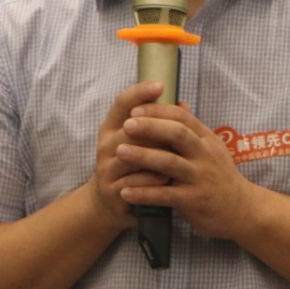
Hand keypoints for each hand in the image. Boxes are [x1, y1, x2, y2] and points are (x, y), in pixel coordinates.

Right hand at [88, 81, 172, 230]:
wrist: (111, 203)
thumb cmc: (133, 166)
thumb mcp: (141, 142)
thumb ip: (158, 122)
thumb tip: (183, 103)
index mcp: (111, 128)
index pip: (122, 103)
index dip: (139, 92)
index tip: (160, 85)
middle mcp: (105, 146)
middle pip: (130, 129)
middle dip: (156, 129)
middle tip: (180, 129)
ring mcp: (106, 169)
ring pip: (133, 156)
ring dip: (157, 155)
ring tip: (177, 156)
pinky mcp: (112, 192)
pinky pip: (136, 183)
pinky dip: (153, 180)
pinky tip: (167, 179)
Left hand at [115, 102, 256, 238]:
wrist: (242, 210)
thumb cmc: (220, 177)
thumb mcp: (213, 148)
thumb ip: (193, 127)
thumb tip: (178, 102)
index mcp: (207, 139)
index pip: (182, 117)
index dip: (158, 111)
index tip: (135, 109)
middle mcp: (205, 155)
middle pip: (177, 134)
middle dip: (150, 127)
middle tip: (127, 125)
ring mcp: (200, 178)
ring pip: (169, 163)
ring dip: (142, 156)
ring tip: (119, 152)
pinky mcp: (194, 201)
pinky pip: (166, 195)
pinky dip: (144, 193)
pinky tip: (125, 192)